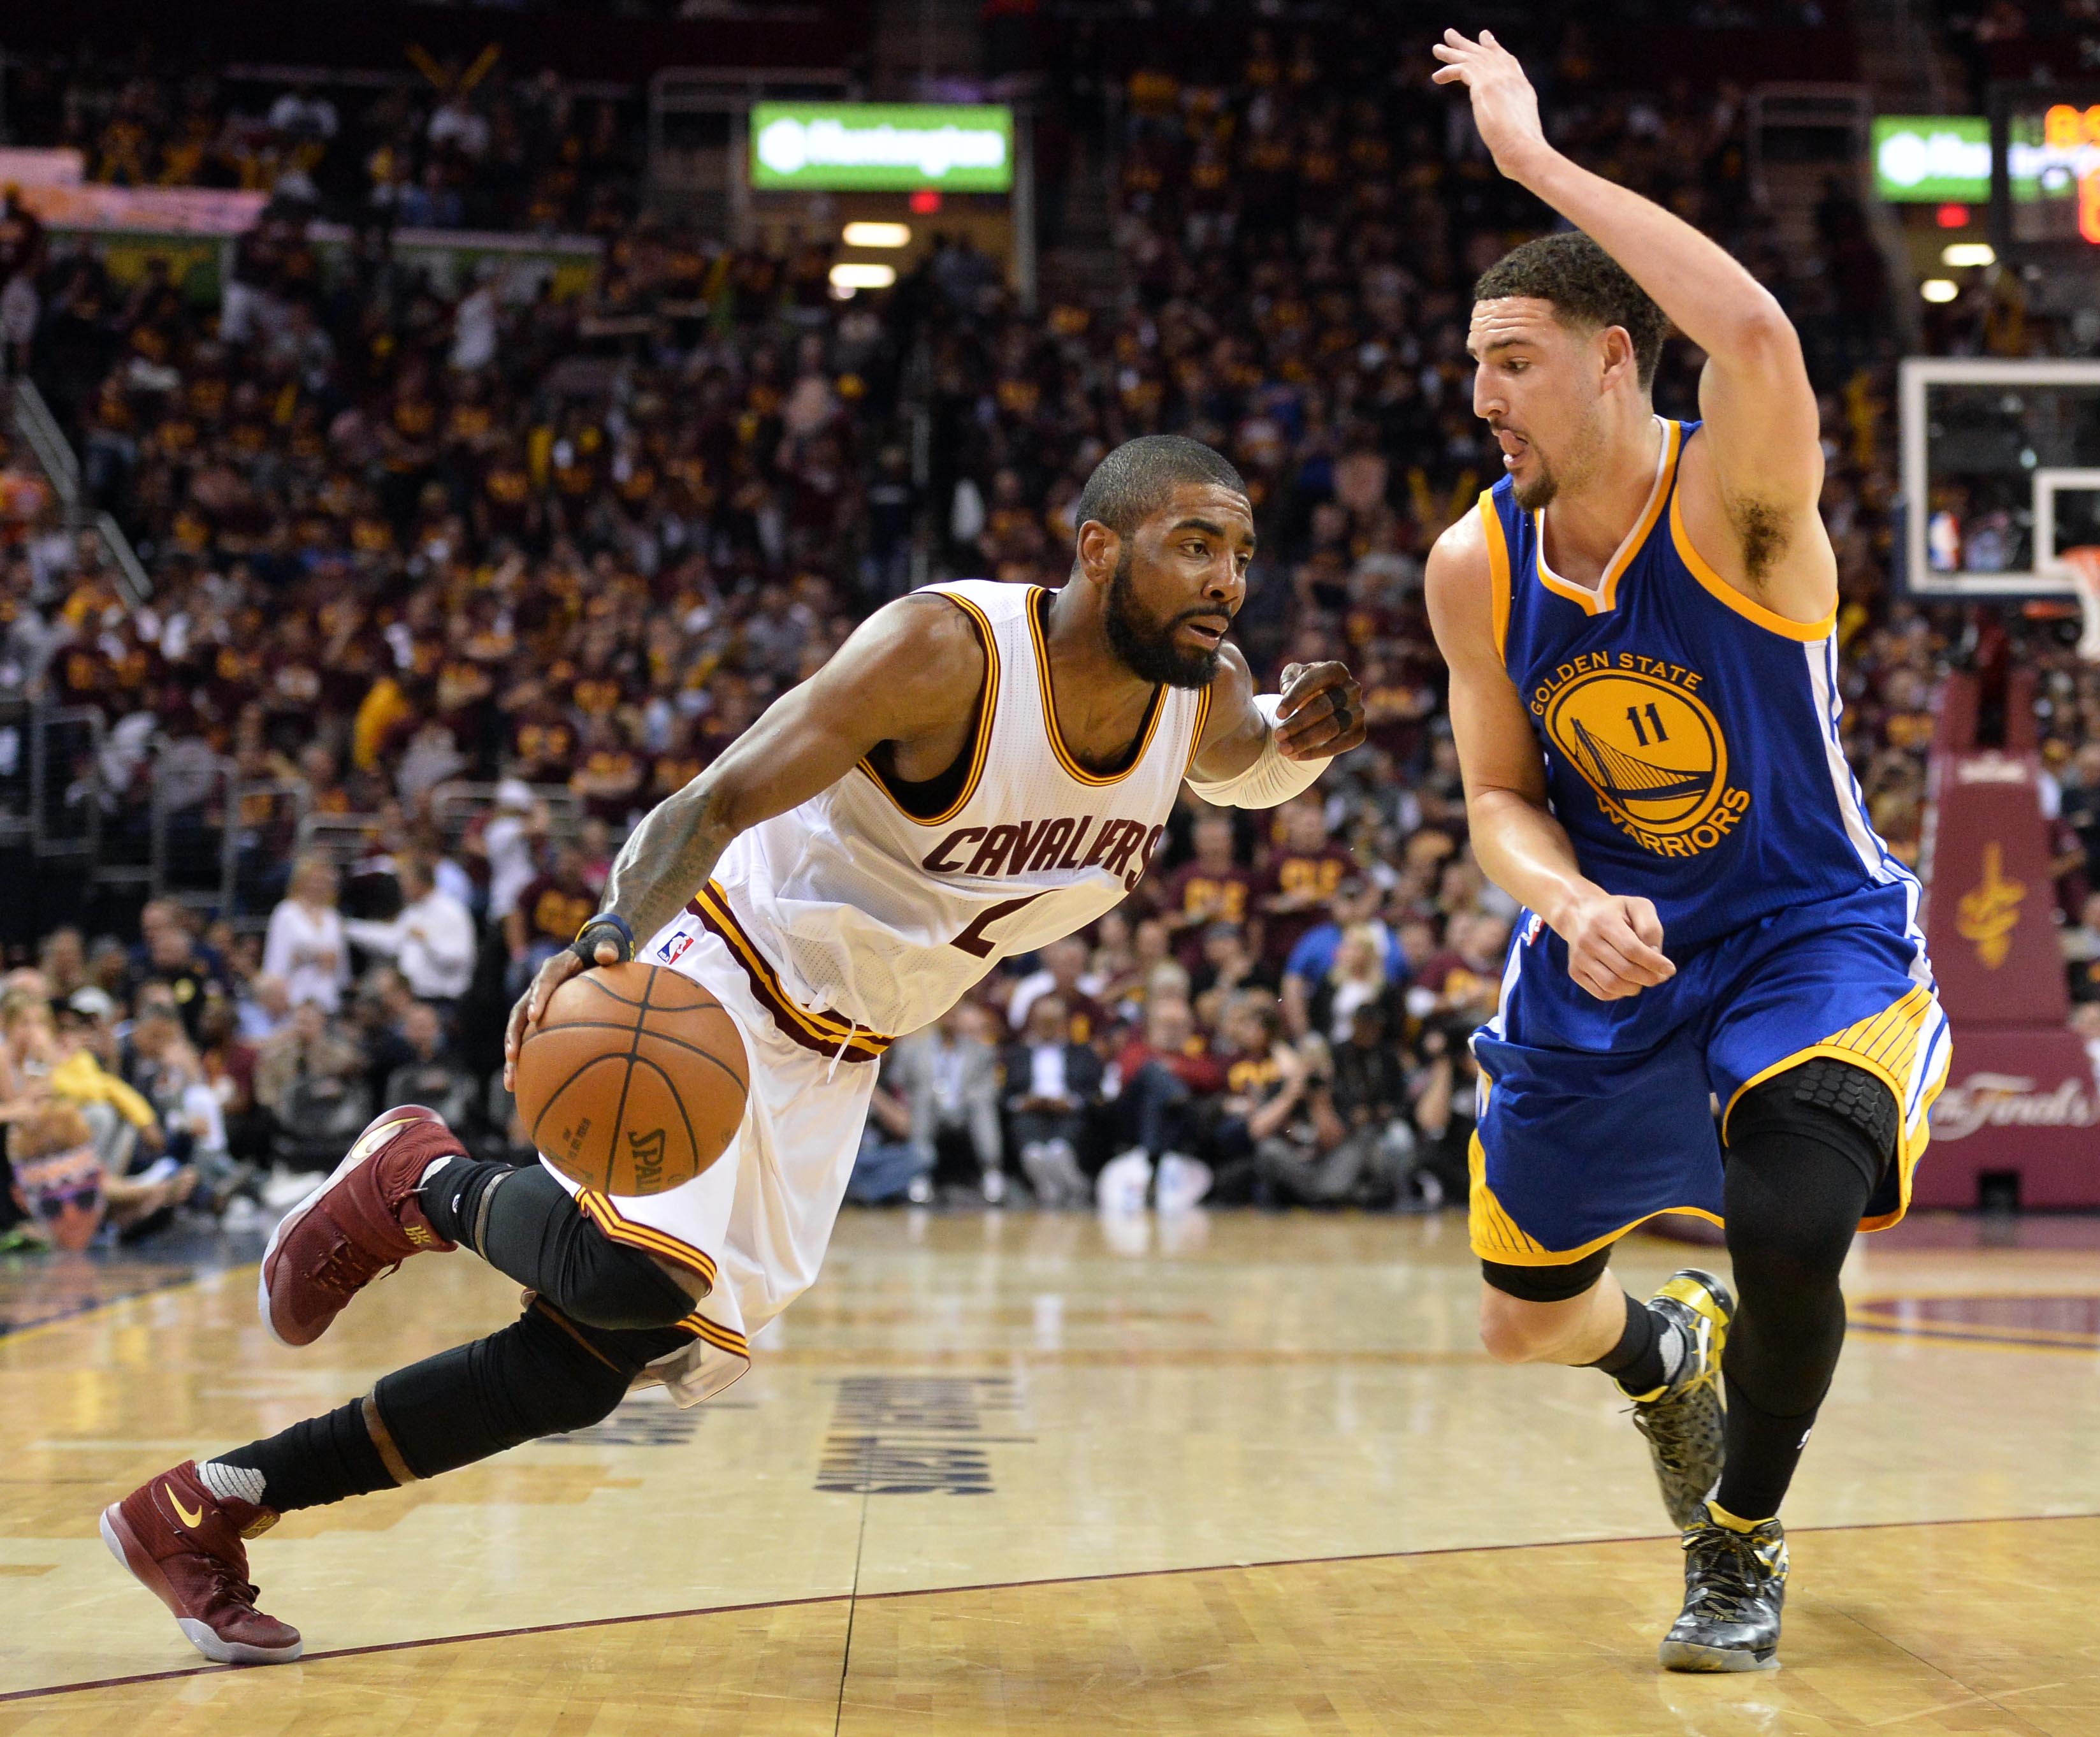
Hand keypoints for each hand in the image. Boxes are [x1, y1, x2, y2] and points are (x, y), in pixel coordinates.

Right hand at [502, 936, 622, 1089]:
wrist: (590, 954)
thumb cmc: (599, 952)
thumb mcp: (605, 946)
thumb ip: (607, 948)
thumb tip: (608, 954)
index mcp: (553, 969)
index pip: (542, 982)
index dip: (537, 998)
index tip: (535, 1016)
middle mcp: (537, 988)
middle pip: (519, 1012)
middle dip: (514, 1035)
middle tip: (513, 1055)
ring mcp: (534, 1004)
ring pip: (517, 1031)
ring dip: (512, 1056)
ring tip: (510, 1082)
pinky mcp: (538, 1019)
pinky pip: (528, 1040)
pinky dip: (524, 1061)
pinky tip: (522, 1086)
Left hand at [1275, 661, 1366, 760]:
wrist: (1321, 708)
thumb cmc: (1305, 689)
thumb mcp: (1294, 677)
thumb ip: (1290, 677)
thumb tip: (1288, 688)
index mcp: (1336, 670)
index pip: (1315, 680)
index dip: (1295, 697)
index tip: (1278, 714)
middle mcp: (1352, 688)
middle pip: (1324, 706)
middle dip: (1298, 723)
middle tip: (1277, 736)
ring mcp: (1358, 711)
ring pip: (1331, 727)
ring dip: (1305, 740)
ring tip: (1282, 749)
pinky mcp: (1359, 732)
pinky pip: (1340, 745)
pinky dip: (1316, 752)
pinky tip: (1295, 757)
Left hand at [1431, 29, 1548, 181]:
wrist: (1524, 150)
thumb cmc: (1523, 154)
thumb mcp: (1520, 138)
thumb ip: (1512, 135)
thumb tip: (1511, 160)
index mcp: (1522, 89)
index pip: (1507, 61)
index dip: (1495, 49)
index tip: (1486, 39)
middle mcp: (1512, 79)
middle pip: (1488, 54)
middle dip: (1469, 44)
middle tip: (1452, 36)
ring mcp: (1499, 80)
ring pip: (1472, 58)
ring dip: (1453, 52)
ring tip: (1437, 48)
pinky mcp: (1485, 85)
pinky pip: (1462, 70)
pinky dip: (1448, 71)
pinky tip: (1436, 77)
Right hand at [1555, 887, 1674, 1000]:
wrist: (1577, 913)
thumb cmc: (1615, 911)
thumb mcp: (1637, 906)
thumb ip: (1650, 928)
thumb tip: (1655, 956)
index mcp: (1603, 921)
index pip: (1632, 949)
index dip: (1654, 963)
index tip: (1670, 969)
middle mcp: (1587, 940)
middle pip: (1624, 970)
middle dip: (1649, 977)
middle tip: (1660, 977)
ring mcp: (1578, 958)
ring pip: (1612, 985)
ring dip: (1635, 987)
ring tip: (1643, 979)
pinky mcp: (1575, 972)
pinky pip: (1602, 993)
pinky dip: (1620, 993)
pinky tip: (1627, 983)